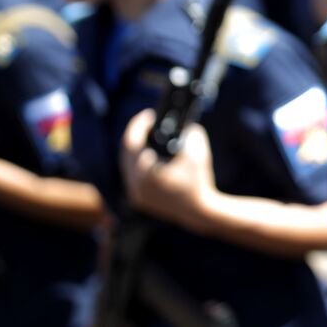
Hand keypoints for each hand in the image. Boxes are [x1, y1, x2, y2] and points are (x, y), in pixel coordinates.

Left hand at [120, 110, 216, 230]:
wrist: (200, 211)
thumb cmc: (200, 182)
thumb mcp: (198, 152)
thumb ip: (191, 133)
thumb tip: (183, 124)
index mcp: (145, 173)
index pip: (132, 142)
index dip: (138, 125)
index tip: (148, 115)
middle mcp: (135, 184)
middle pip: (126, 153)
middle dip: (135, 135)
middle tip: (146, 123)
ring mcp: (135, 193)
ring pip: (127, 164)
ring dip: (135, 149)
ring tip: (146, 137)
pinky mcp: (139, 199)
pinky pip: (132, 175)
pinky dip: (138, 163)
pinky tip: (147, 154)